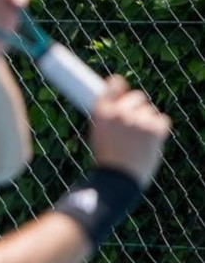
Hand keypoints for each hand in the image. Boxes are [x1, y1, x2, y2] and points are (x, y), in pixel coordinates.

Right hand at [89, 75, 170, 189]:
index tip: (120, 88)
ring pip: (149, 110)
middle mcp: (120, 112)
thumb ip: (109, 115)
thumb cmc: (108, 158)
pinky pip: (162, 119)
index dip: (118, 85)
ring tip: (138, 139)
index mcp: (102, 112)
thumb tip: (121, 100)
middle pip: (137, 96)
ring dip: (146, 120)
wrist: (119, 177)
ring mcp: (138, 119)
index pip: (114, 85)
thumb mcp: (99, 133)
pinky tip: (148, 140)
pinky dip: (158, 127)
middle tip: (133, 122)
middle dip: (136, 105)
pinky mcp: (155, 128)